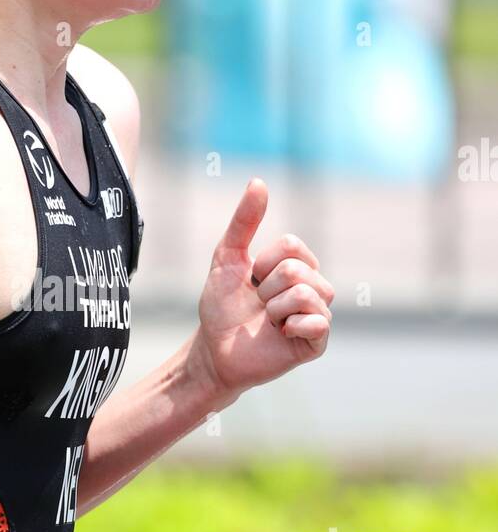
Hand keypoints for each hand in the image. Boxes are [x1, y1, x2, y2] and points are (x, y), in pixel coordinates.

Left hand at [191, 178, 332, 397]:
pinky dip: (291, 326)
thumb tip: (258, 181)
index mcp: (297, 266)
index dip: (264, 262)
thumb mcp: (227, 257)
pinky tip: (280, 334)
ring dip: (274, 308)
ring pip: (307, 293)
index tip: (251, 280)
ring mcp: (317, 315)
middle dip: (266, 288)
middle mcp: (314, 288)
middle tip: (258, 305)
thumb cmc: (221, 306)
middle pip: (297, 269)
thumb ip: (244, 221)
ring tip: (268, 321)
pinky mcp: (316, 343)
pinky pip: (317, 323)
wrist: (214, 350)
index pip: (292, 246)